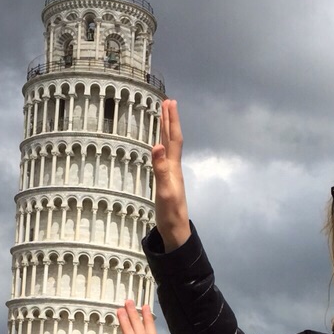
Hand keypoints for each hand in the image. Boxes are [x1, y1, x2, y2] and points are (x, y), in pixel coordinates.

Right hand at [152, 99, 190, 248]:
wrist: (176, 231)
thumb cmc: (170, 213)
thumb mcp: (163, 191)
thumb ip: (160, 169)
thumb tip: (157, 145)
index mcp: (173, 167)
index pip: (173, 139)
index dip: (171, 121)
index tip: (170, 102)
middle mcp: (174, 168)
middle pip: (172, 139)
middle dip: (170, 120)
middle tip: (168, 102)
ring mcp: (171, 174)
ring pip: (169, 147)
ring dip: (166, 131)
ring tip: (163, 117)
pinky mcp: (166, 181)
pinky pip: (164, 157)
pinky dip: (161, 146)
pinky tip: (159, 146)